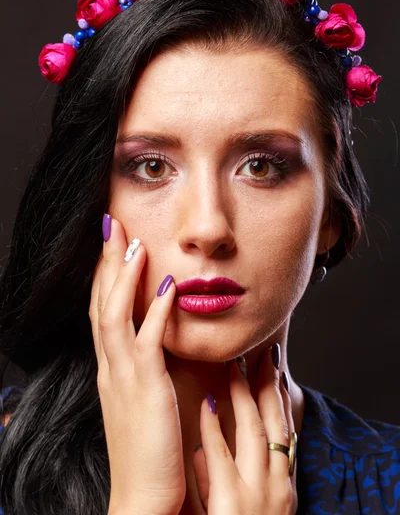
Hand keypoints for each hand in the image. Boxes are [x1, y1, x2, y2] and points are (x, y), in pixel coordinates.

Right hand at [89, 217, 185, 514]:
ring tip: (132, 243)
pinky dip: (154, 312)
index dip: (105, 276)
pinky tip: (168, 286)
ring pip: (114, 315)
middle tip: (112, 226)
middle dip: (106, 263)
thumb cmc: (148, 450)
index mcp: (111, 368)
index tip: (113, 245)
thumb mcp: (143, 401)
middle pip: (101, 303)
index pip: (102, 310)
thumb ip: (147, 369)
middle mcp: (110, 366)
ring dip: (122, 277)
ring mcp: (123, 376)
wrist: (143, 497)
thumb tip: (160, 339)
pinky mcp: (144, 389)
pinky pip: (147, 342)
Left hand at [192, 346, 297, 513]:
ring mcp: (256, 494)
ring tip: (235, 364)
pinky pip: (222, 459)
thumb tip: (202, 448)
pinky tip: (207, 405)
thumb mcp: (241, 508)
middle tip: (261, 350)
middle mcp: (275, 485)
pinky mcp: (231, 505)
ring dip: (245, 396)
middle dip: (269, 384)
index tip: (272, 364)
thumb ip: (224, 475)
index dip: (278, 394)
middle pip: (275, 423)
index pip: (282, 429)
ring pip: (255, 432)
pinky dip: (215, 430)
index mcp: (280, 485)